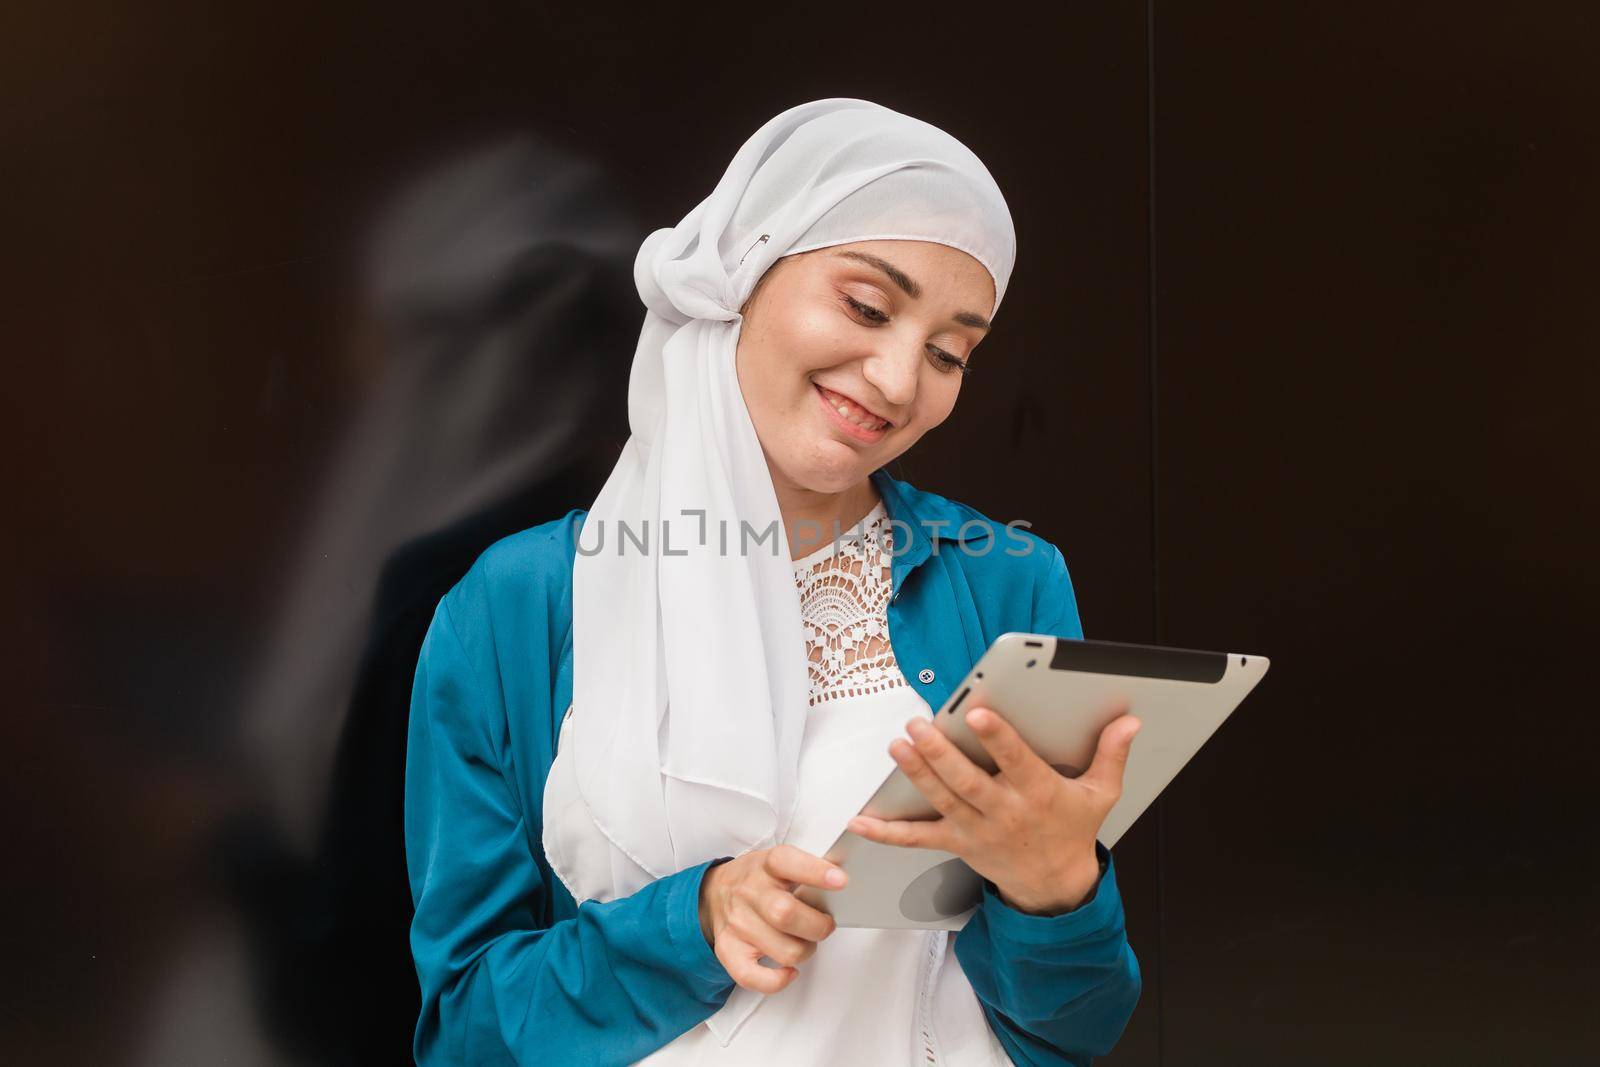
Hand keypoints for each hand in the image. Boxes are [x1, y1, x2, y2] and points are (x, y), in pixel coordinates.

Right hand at [697, 844, 846, 992]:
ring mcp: (738, 924)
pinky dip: (777, 980)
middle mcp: (749, 893)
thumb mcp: (780, 862)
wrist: (714, 894)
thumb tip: (842, 877)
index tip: (841, 881)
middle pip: (785, 914)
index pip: (787, 862)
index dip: (815, 872)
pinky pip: (752, 977)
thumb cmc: (758, 880)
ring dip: (805, 951)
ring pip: (783, 950)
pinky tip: (789, 970)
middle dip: (818, 926)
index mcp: (766, 866)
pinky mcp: (729, 951)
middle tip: (826, 924)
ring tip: (805, 942)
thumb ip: (808, 869)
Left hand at [848, 701, 1140, 915]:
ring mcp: (976, 829)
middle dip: (941, 752)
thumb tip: (1130, 721)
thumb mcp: (1100, 795)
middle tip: (919, 724)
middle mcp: (1004, 812)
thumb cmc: (1073, 831)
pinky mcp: (956, 842)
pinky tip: (862, 821)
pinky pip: (918, 838)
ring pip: (942, 799)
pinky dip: (888, 832)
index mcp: (1038, 794)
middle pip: (967, 780)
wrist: (1055, 887)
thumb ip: (1112, 755)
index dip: (997, 737)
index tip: (979, 712)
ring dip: (917, 773)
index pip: (1016, 761)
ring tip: (898, 745)